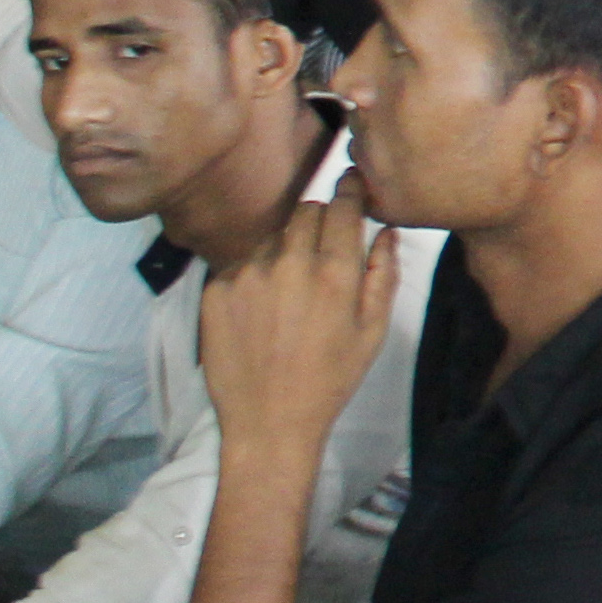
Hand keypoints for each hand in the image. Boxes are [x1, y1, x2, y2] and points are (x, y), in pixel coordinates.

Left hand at [196, 180, 397, 454]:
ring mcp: (248, 274)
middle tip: (322, 250)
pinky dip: (254, 275)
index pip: (343, 206)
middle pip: (306, 212)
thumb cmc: (330, 379)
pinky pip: (241, 264)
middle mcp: (290, 264)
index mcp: (335, 273)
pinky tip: (260, 311)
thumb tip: (385, 231)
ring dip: (284, 250)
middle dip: (319, 220)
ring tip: (288, 294)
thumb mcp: (373, 331)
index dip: (350, 189)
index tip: (351, 181)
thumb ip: (382, 274)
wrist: (268, 422)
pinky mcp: (215, 289)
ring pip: (272, 238)